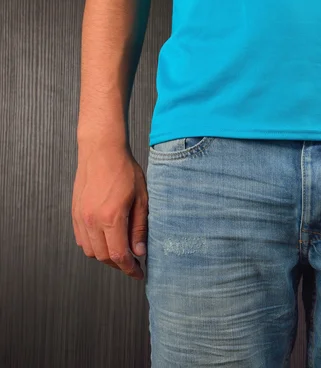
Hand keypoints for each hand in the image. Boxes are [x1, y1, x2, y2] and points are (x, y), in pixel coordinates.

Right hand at [71, 141, 148, 279]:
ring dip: (106, 256)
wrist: (101, 150)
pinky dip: (94, 246)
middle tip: (134, 263)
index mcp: (111, 217)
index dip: (130, 269)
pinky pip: (82, 239)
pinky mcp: (75, 213)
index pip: (119, 255)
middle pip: (104, 257)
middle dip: (120, 265)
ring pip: (91, 250)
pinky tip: (108, 240)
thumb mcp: (142, 199)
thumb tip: (139, 252)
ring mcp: (81, 217)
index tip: (139, 274)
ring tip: (122, 252)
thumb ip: (139, 228)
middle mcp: (92, 220)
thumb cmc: (125, 171)